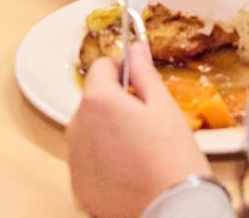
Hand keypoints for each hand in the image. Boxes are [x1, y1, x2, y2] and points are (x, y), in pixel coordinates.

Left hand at [67, 47, 209, 217]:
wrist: (172, 214)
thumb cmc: (173, 158)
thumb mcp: (164, 108)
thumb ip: (144, 73)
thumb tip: (135, 47)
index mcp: (98, 99)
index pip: (101, 66)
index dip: (121, 69)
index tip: (140, 84)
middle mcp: (77, 124)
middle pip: (94, 99)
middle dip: (116, 103)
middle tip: (147, 122)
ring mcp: (75, 156)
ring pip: (90, 129)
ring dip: (107, 130)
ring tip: (140, 150)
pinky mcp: (78, 184)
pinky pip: (88, 158)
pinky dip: (103, 159)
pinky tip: (129, 170)